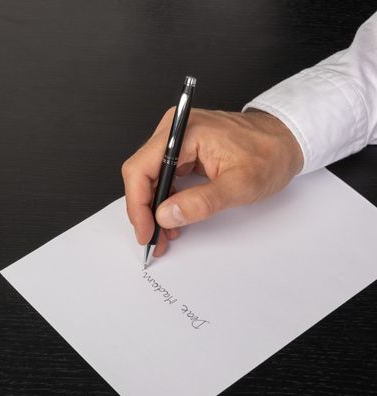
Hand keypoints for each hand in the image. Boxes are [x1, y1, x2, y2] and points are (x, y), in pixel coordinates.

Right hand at [122, 108, 302, 256]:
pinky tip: (173, 216)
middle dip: (145, 210)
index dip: (138, 205)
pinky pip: (164, 176)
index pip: (140, 168)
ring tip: (165, 232)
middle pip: (141, 174)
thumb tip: (166, 215)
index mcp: (185, 130)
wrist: (285, 142)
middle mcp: (175, 130)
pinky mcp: (184, 150)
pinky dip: (166, 199)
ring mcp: (179, 139)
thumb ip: (202, 201)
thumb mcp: (240, 184)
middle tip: (154, 238)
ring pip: (150, 178)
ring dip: (154, 208)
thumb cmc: (270, 155)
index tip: (146, 231)